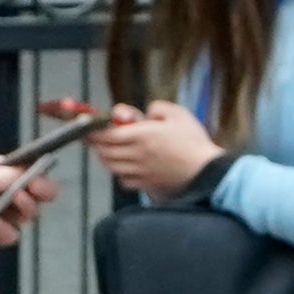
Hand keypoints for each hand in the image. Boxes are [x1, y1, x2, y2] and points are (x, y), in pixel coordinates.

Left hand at [87, 100, 222, 194]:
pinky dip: (119, 171)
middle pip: (103, 151)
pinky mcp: (145, 184)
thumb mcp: (177, 114)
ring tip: (108, 147)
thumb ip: (156, 108)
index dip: (92, 130)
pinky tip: (126, 164)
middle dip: (96, 143)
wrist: (206, 171)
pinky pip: (123, 179)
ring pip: (110, 165)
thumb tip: (144, 113)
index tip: (87, 125)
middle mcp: (136, 155)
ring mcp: (139, 172)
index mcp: (141, 136)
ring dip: (105, 156)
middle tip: (94, 135)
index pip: (105, 134)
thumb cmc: (193, 142)